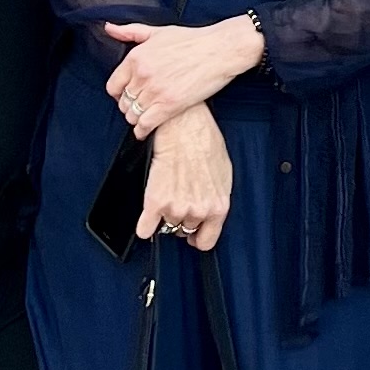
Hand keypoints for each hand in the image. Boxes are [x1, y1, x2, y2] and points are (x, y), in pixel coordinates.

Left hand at [104, 17, 264, 138]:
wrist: (220, 49)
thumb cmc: (192, 40)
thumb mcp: (158, 31)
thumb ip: (130, 31)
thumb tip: (108, 28)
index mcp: (136, 58)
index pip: (113, 86)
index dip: (118, 93)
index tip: (125, 95)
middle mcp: (142, 75)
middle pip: (123, 102)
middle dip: (128, 106)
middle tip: (138, 106)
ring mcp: (155, 91)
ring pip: (132, 115)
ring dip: (136, 119)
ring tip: (143, 117)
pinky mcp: (170, 105)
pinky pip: (145, 125)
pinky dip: (142, 131)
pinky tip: (145, 131)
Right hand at [138, 105, 231, 251]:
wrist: (184, 128)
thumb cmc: (205, 143)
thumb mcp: (224, 174)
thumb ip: (217, 198)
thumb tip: (212, 210)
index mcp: (217, 207)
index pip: (207, 241)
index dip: (199, 238)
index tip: (194, 235)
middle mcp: (197, 211)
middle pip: (184, 230)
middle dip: (183, 217)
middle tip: (181, 199)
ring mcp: (175, 209)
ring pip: (166, 226)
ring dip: (166, 215)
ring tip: (169, 193)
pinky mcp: (154, 202)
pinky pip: (144, 230)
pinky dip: (144, 226)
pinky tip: (148, 218)